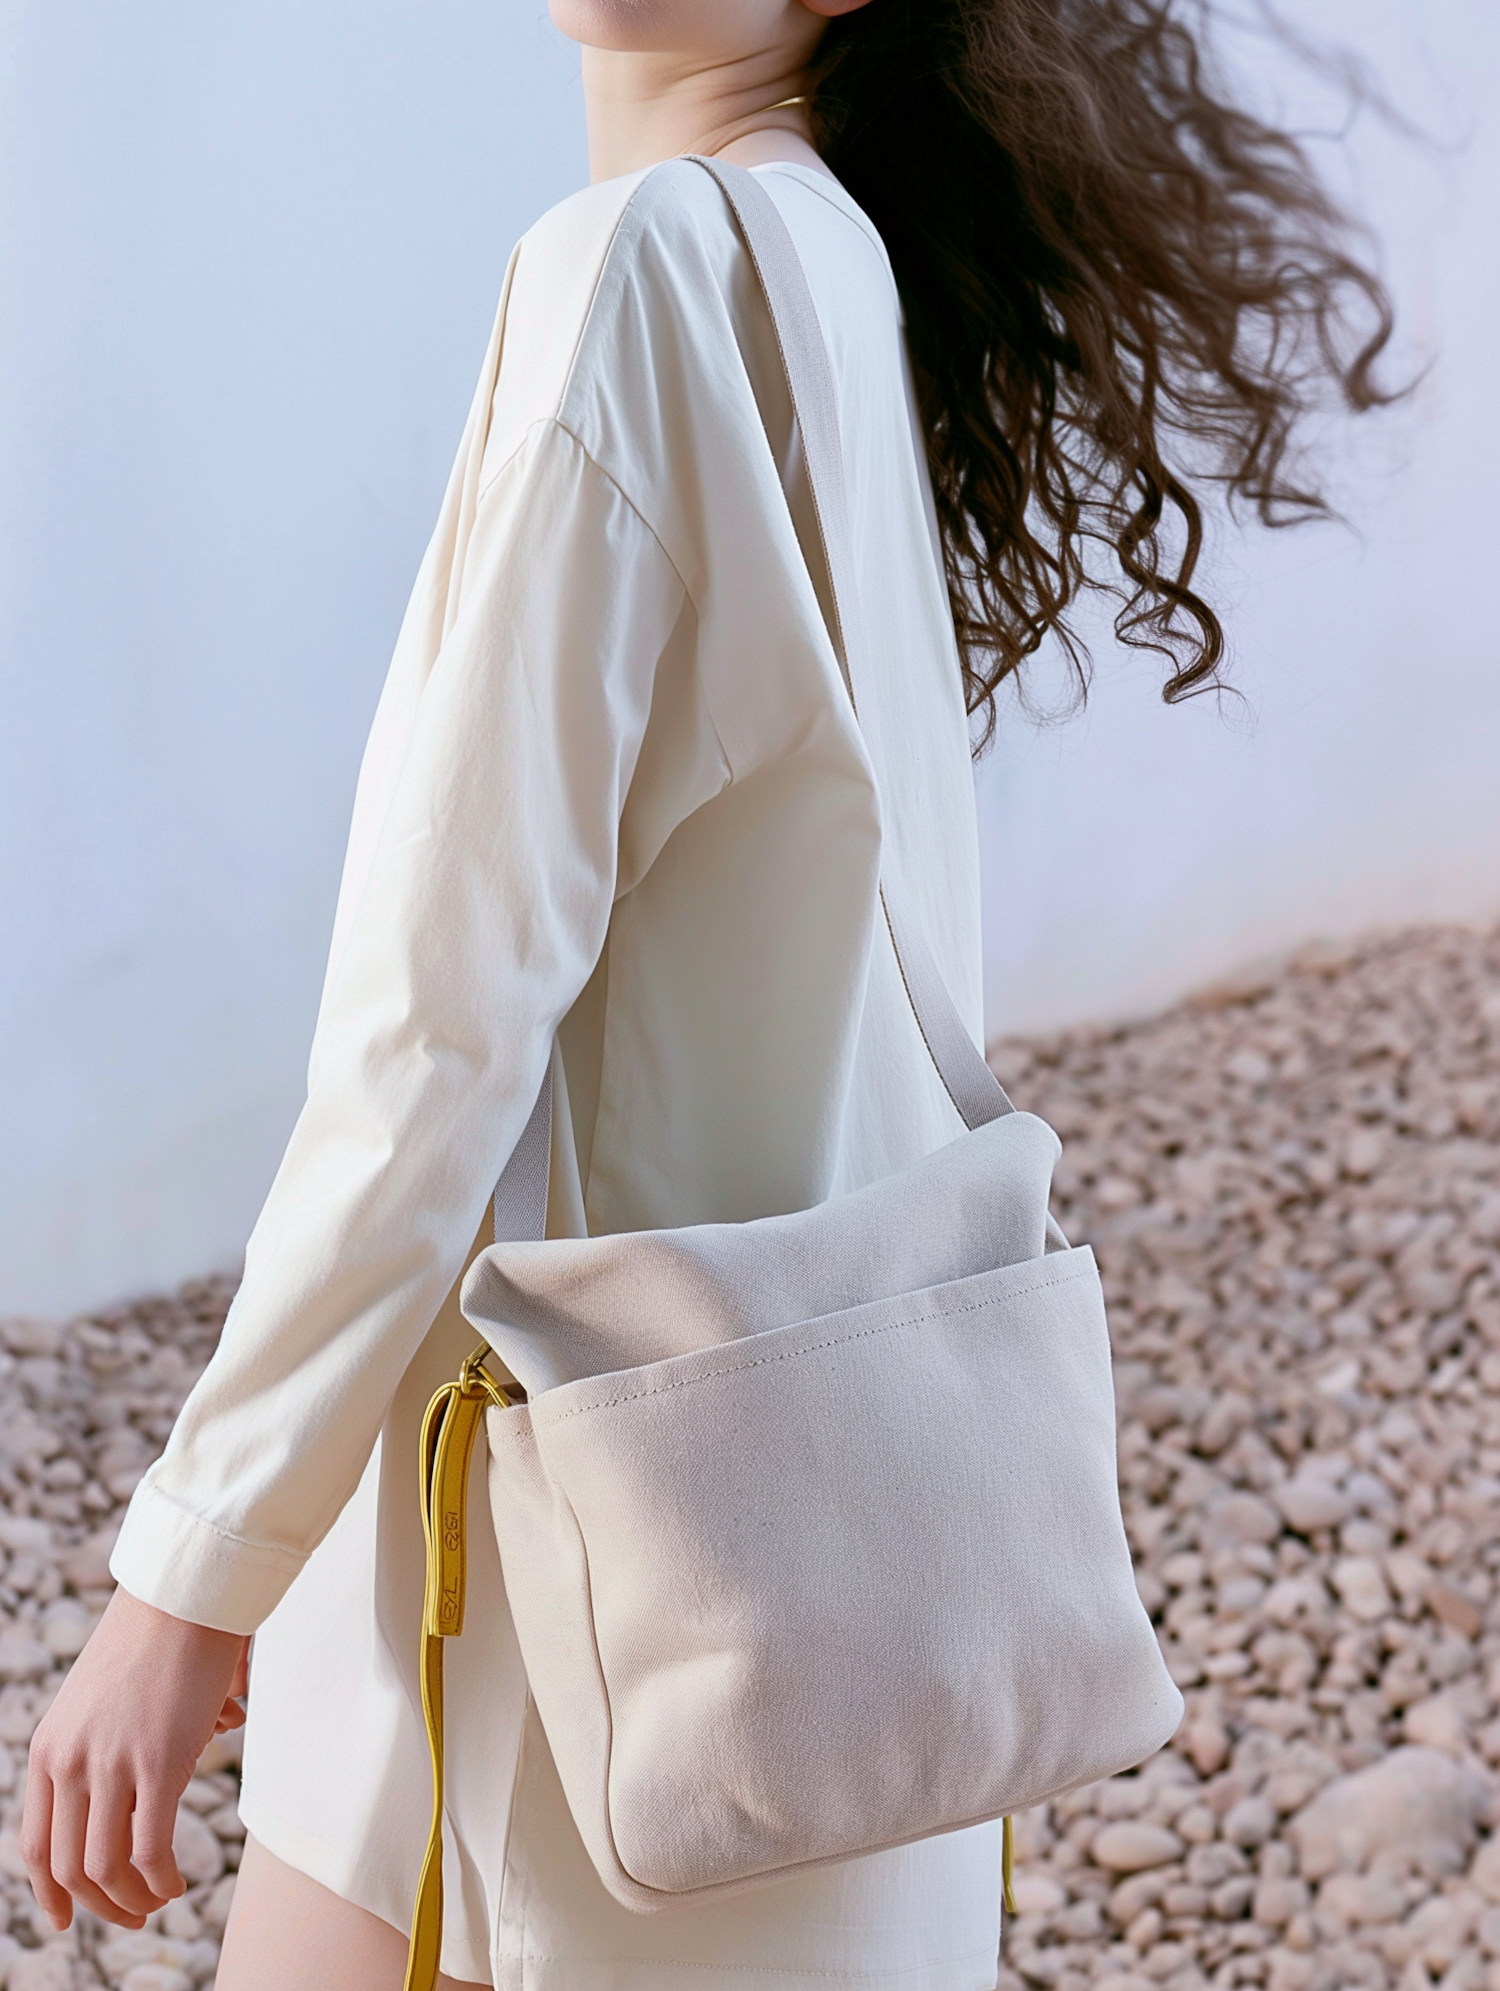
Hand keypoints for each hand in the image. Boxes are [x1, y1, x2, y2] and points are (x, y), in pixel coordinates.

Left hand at [22, 1587, 248, 1930]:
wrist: (183, 1596)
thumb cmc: (153, 1641)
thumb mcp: (99, 1702)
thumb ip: (103, 1750)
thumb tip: (147, 1793)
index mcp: (48, 1749)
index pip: (36, 1844)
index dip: (50, 1892)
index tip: (68, 1916)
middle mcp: (69, 1762)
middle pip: (69, 1866)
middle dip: (100, 1905)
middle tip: (133, 1914)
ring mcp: (110, 1764)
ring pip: (106, 1868)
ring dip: (132, 1900)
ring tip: (160, 1899)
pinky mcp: (156, 1764)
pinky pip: (148, 1848)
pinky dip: (160, 1880)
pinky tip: (178, 1882)